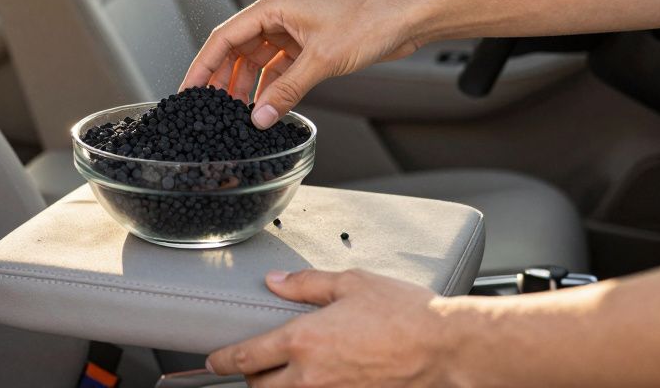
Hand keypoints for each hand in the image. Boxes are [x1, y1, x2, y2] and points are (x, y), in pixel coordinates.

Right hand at [181, 0, 426, 127]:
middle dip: (222, 79)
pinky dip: (272, 86)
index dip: (202, 65)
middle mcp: (279, 14)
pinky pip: (279, 67)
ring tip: (236, 112)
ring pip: (257, 60)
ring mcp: (293, 29)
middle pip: (237, 49)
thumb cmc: (369, 21)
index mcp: (274, 6)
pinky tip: (266, 105)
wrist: (405, 18)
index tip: (188, 89)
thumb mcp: (321, 60)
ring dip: (247, 85)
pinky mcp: (308, 43)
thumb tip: (259, 117)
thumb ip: (286, 91)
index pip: (224, 36)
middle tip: (208, 108)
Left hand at [206, 269, 461, 386]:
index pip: (247, 356)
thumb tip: (274, 282)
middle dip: (251, 376)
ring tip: (284, 374)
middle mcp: (312, 376)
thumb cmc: (405, 312)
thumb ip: (305, 284)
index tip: (213, 360)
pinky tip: (319, 379)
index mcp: (304, 341)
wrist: (445, 348)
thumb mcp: (351, 283)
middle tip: (255, 363)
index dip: (223, 360)